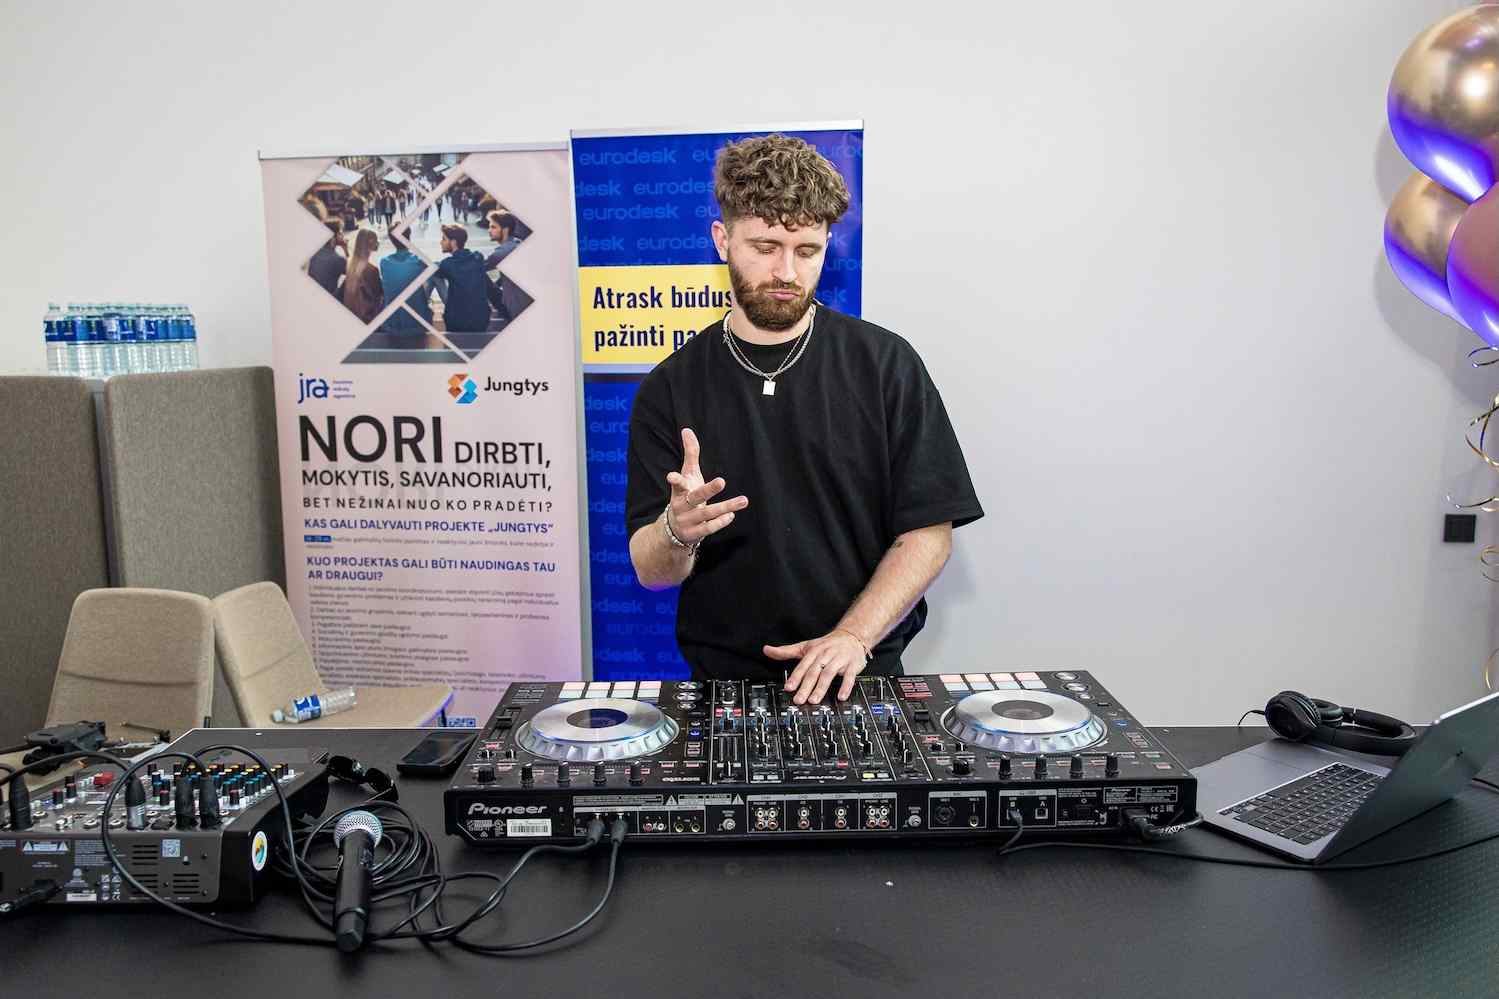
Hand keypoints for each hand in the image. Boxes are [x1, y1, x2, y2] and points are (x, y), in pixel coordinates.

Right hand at [665, 427, 747, 544]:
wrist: (672, 529)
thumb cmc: (685, 495)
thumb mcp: (688, 475)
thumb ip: (690, 454)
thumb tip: (687, 430)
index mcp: (678, 490)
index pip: (676, 484)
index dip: (675, 480)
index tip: (671, 476)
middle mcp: (681, 505)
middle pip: (695, 497)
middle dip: (708, 490)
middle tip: (722, 481)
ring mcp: (687, 521)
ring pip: (706, 513)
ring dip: (725, 507)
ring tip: (743, 500)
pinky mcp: (694, 534)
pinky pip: (708, 528)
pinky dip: (720, 521)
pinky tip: (732, 514)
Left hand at [766, 631, 868, 703]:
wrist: (851, 636)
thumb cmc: (826, 645)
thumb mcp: (805, 646)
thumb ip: (785, 651)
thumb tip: (767, 650)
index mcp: (813, 652)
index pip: (802, 666)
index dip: (795, 677)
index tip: (788, 688)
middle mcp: (825, 655)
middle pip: (814, 672)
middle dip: (806, 686)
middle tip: (799, 700)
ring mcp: (839, 660)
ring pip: (829, 674)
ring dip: (821, 688)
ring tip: (814, 700)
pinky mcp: (852, 665)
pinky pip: (849, 677)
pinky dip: (845, 687)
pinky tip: (841, 696)